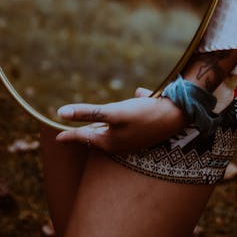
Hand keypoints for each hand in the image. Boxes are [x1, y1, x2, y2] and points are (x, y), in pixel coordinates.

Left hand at [54, 93, 188, 152]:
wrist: (178, 116)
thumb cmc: (145, 116)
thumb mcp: (114, 112)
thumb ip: (88, 113)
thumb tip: (60, 113)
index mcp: (110, 141)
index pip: (83, 138)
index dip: (69, 136)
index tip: (57, 138)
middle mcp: (120, 142)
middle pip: (98, 136)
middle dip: (86, 133)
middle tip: (74, 132)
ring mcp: (134, 136)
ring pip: (115, 129)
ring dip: (107, 123)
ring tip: (99, 119)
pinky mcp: (146, 127)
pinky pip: (134, 116)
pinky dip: (132, 107)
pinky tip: (138, 94)